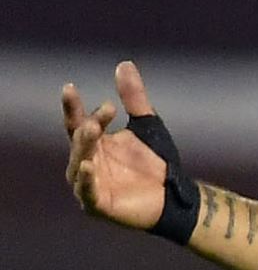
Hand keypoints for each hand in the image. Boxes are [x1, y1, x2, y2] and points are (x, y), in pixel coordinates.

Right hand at [61, 60, 167, 229]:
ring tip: (92, 130)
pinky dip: (86, 180)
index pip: (77, 122)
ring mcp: (90, 184)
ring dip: (84, 148)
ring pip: (80, 164)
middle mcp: (87, 162)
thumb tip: (124, 64)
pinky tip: (88, 166)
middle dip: (87, 127)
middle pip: (79, 141)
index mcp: (95, 143)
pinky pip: (88, 192)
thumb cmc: (158, 162)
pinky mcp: (99, 205)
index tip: (69, 87)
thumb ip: (134, 97)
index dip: (72, 106)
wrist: (176, 196)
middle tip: (103, 114)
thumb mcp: (146, 125)